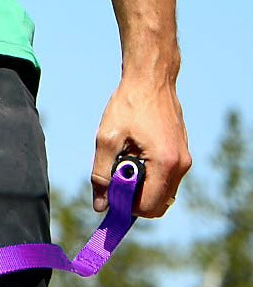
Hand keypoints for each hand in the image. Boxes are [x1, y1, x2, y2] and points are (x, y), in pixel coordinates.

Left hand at [91, 76, 190, 218]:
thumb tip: (101, 206)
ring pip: (162, 195)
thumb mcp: (107, 141)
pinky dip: (149, 180)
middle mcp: (181, 164)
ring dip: (141, 190)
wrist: (151, 78)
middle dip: (134, 202)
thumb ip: (102, 176)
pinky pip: (166, 181)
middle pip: (158, 206)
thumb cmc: (129, 106)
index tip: (112, 194)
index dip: (126, 208)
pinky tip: (134, 160)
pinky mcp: (181, 154)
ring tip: (125, 166)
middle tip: (117, 182)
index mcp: (165, 163)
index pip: (148, 207)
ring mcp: (184, 159)